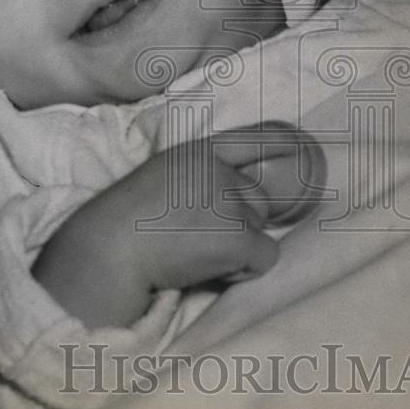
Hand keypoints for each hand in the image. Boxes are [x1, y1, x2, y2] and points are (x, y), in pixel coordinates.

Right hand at [32, 132, 311, 328]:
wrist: (109, 250)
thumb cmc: (124, 224)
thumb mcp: (159, 178)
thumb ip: (195, 178)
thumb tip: (230, 198)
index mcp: (197, 153)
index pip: (253, 138)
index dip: (282, 141)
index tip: (300, 145)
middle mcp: (220, 171)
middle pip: (258, 200)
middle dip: (240, 222)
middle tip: (198, 238)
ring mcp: (231, 202)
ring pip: (260, 230)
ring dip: (237, 247)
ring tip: (195, 254)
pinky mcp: (239, 237)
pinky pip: (265, 258)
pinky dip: (243, 270)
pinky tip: (209, 269)